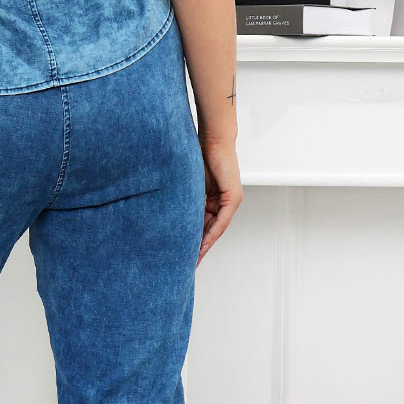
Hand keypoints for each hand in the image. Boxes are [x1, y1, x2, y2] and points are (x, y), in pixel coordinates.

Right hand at [197, 135, 241, 264]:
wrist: (213, 140)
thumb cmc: (198, 155)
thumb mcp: (190, 184)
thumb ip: (186, 199)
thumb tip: (170, 211)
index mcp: (213, 199)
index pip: (205, 225)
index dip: (195, 240)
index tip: (186, 254)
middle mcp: (224, 202)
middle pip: (211, 230)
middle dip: (200, 247)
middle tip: (189, 263)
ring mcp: (230, 201)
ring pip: (216, 229)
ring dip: (205, 244)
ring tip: (194, 259)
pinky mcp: (233, 198)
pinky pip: (221, 221)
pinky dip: (212, 233)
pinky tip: (203, 244)